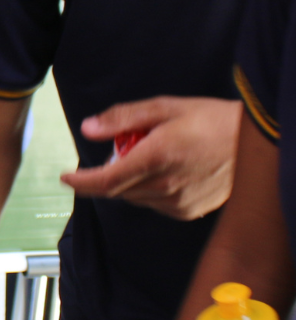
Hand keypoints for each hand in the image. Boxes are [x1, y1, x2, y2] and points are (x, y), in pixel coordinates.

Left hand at [61, 96, 240, 219]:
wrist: (253, 147)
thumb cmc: (210, 120)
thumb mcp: (164, 108)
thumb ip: (122, 119)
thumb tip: (89, 128)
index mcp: (155, 158)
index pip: (105, 181)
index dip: (81, 183)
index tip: (65, 178)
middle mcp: (163, 185)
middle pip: (116, 190)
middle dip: (108, 173)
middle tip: (126, 148)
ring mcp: (176, 203)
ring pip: (133, 197)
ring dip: (129, 181)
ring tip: (152, 155)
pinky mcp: (186, 212)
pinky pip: (152, 203)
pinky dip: (148, 189)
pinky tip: (167, 171)